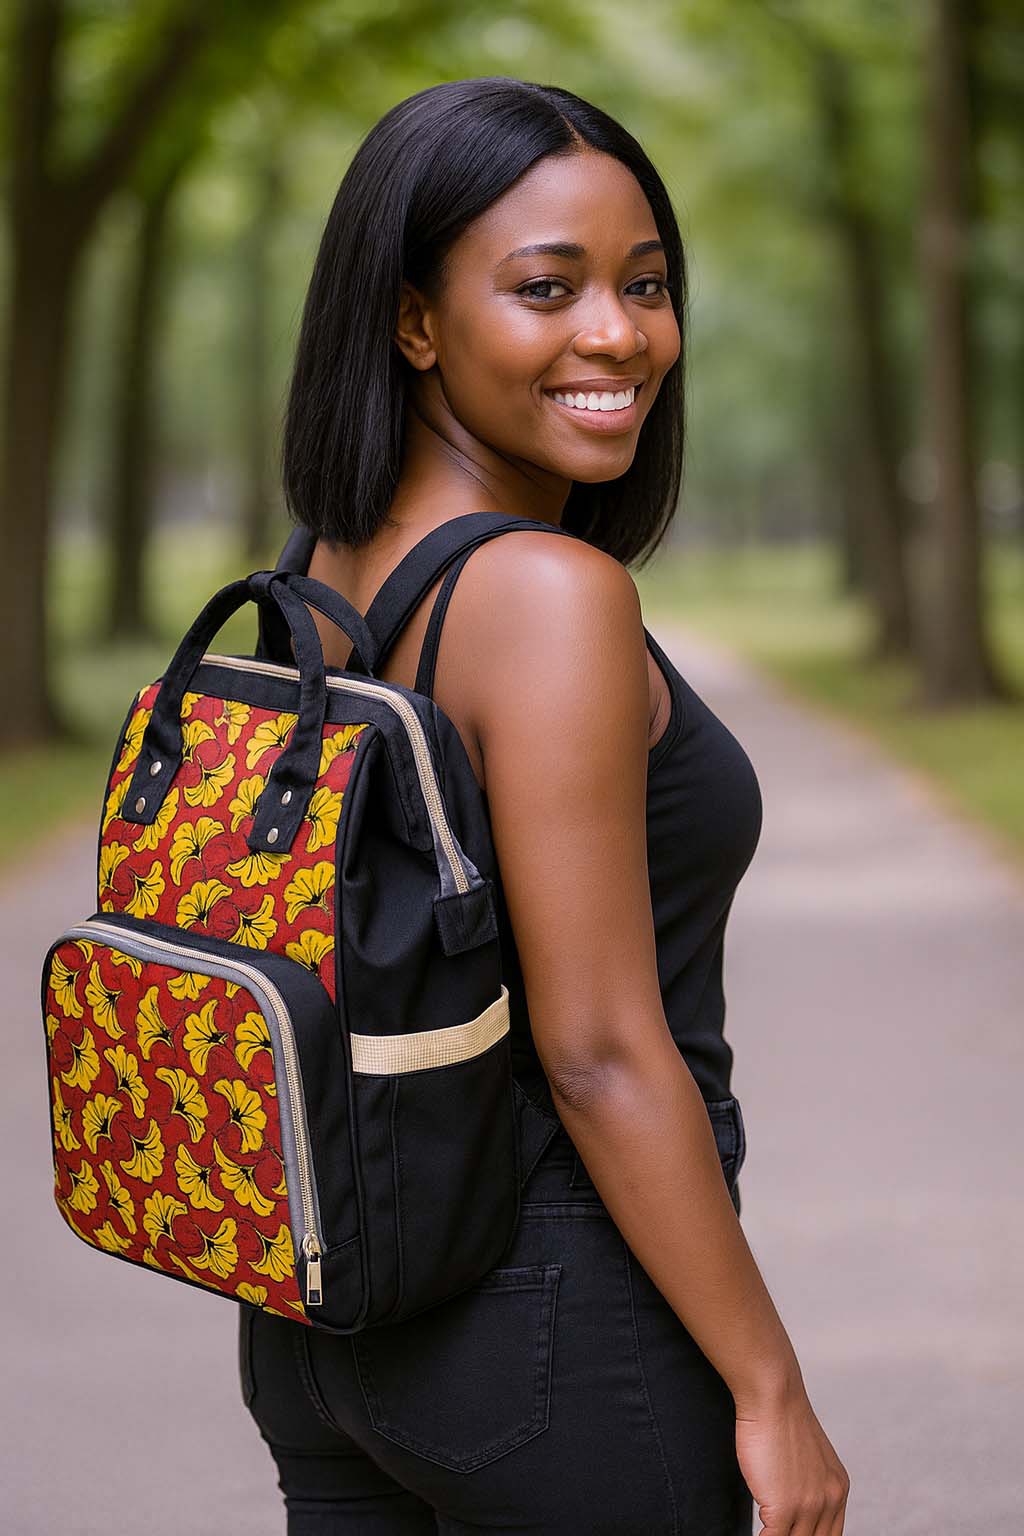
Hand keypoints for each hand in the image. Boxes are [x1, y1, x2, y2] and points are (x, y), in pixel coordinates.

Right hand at [735, 1386, 849, 1534]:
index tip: (794, 1533)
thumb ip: (809, 1484)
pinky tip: (754, 1535)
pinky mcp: (785, 1507)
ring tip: (766, 1532)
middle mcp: (830, 1500)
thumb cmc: (780, 1418)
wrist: (772, 1395)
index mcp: (838, 1488)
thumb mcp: (807, 1456)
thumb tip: (792, 1504)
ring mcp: (809, 1506)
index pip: (832, 1535)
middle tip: (777, 1532)